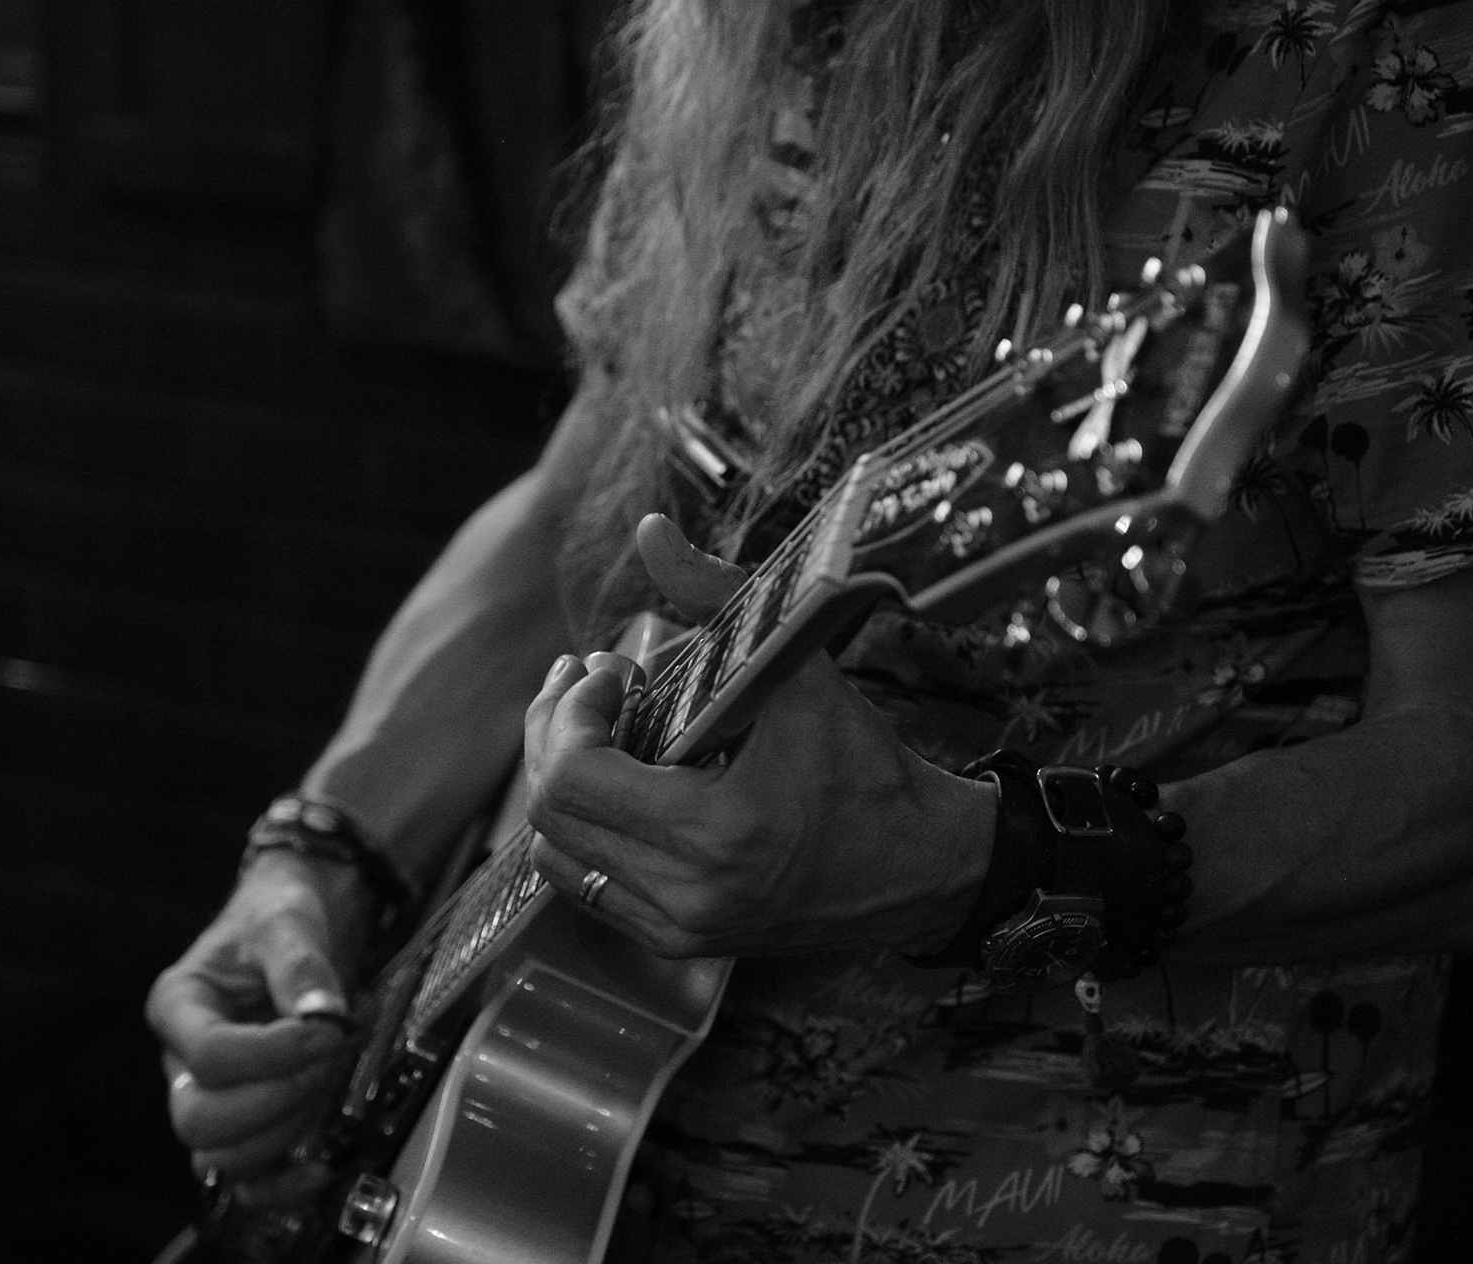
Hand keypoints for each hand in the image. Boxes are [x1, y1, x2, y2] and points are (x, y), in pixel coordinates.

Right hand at [145, 851, 372, 1205]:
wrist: (299, 921)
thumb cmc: (279, 915)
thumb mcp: (288, 923)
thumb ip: (301, 966)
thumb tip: (325, 1017)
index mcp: (178, 1006)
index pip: (209, 1056)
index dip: (273, 1055)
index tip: (329, 1031)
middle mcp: (183, 1064)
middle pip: (201, 1121)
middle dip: (276, 1099)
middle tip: (329, 1059)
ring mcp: (214, 1099)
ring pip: (223, 1157)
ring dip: (286, 1132)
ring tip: (330, 1081)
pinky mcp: (249, 1123)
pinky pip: (249, 1180)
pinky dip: (282, 1187)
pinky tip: (321, 1168)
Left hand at [523, 514, 994, 958]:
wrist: (921, 867)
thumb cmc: (865, 766)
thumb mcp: (799, 671)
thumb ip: (718, 595)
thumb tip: (650, 530)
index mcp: (715, 832)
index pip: (575, 777)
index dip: (570, 713)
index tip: (609, 672)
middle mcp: (687, 894)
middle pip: (551, 815)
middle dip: (551, 734)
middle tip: (580, 682)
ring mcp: (677, 928)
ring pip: (557, 855)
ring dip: (558, 781)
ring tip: (587, 725)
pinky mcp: (678, 942)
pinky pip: (587, 886)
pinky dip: (581, 829)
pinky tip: (609, 780)